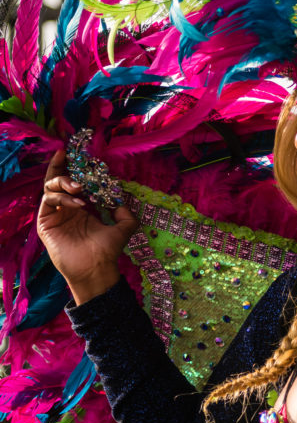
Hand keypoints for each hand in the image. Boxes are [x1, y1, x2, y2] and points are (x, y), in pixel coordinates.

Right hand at [38, 149, 137, 304]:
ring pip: (50, 187)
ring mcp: (54, 214)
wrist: (97, 270)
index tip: (75, 152)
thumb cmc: (107, 252)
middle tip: (67, 156)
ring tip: (79, 187)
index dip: (73, 166)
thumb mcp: (124, 229)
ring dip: (64, 181)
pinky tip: (78, 203)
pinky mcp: (45, 223)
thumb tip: (120, 200)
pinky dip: (62, 197)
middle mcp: (66, 208)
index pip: (74, 181)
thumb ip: (126, 213)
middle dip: (62, 166)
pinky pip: (48, 201)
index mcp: (81, 207)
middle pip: (56, 179)